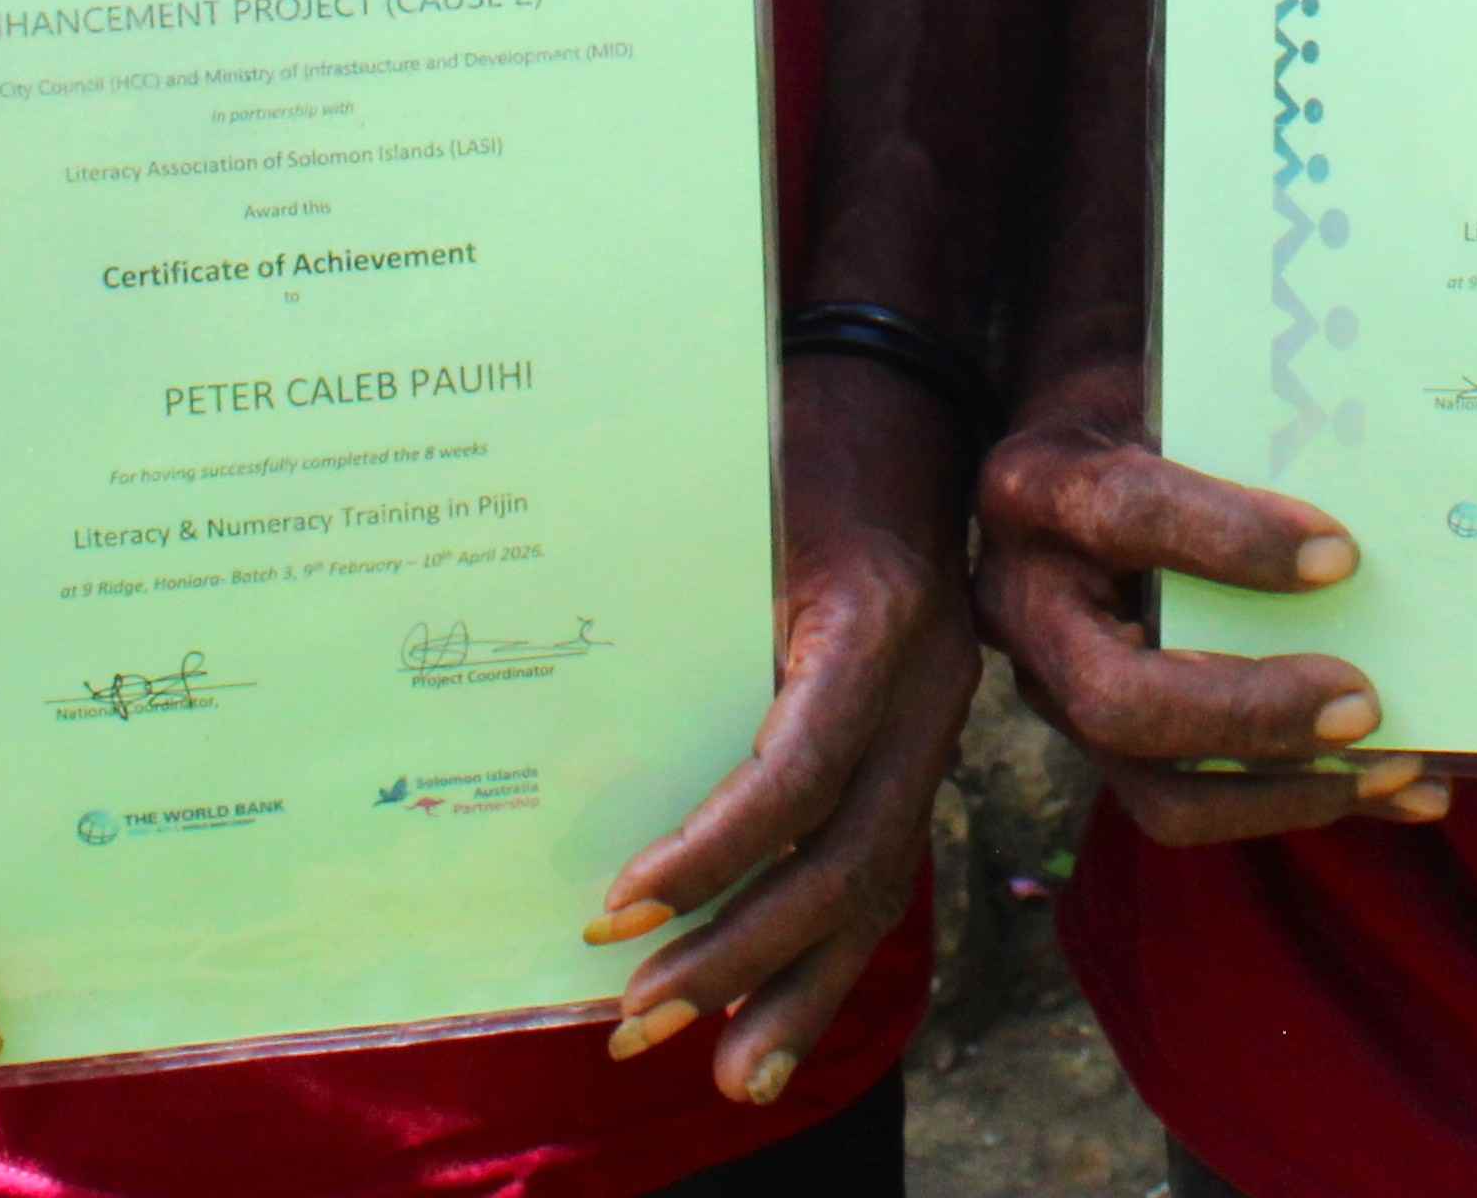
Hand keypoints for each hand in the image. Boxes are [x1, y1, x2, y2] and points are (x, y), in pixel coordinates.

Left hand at [583, 353, 981, 1104]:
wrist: (901, 402)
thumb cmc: (797, 434)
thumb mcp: (736, 492)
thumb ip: (673, 594)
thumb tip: (541, 695)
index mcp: (875, 624)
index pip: (798, 770)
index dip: (710, 852)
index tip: (616, 908)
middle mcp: (925, 691)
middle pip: (844, 859)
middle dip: (739, 954)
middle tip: (635, 1018)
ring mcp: (934, 728)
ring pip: (875, 889)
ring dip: (788, 989)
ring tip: (718, 1074)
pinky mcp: (914, 753)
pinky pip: (878, 873)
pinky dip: (823, 962)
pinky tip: (772, 1036)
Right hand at [971, 351, 1447, 846]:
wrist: (1081, 445)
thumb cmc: (1150, 407)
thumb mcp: (1182, 395)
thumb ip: (1252, 448)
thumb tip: (1383, 515)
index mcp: (1037, 489)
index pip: (1123, 515)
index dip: (1230, 540)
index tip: (1340, 554)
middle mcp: (1023, 604)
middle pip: (1118, 696)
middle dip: (1249, 714)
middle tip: (1363, 705)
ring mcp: (1055, 688)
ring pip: (1154, 786)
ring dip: (1286, 789)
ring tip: (1398, 766)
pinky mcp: (1103, 745)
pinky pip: (1194, 801)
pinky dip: (1303, 801)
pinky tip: (1401, 788)